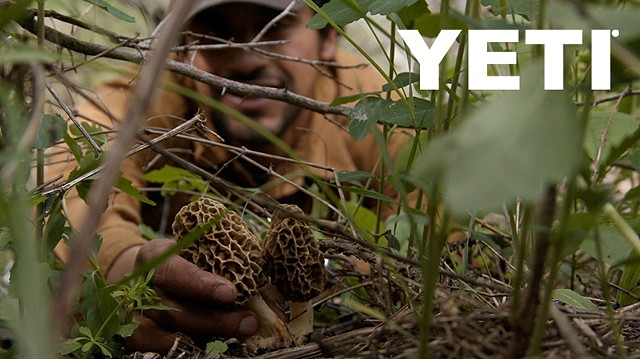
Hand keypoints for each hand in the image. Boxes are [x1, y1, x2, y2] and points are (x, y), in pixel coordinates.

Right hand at [107, 239, 258, 352]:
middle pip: (174, 312)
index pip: (173, 271)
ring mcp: (137, 315)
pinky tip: (216, 345)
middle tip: (249, 321)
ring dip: (208, 337)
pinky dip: (189, 348)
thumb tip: (270, 292)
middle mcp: (142, 288)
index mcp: (156, 257)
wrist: (153, 271)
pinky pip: (158, 349)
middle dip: (215, 320)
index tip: (231, 293)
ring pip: (167, 336)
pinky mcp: (137, 336)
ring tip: (241, 334)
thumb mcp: (201, 250)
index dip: (200, 284)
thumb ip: (228, 265)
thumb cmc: (187, 257)